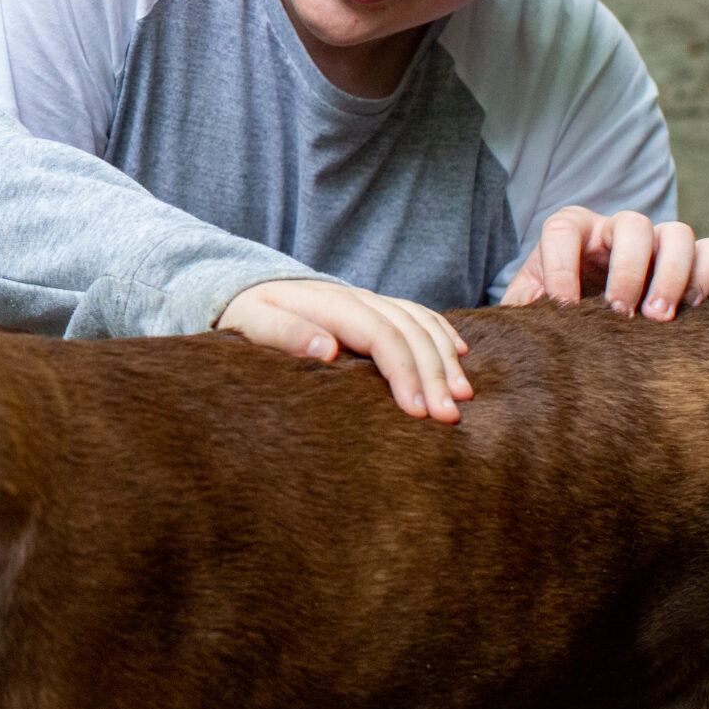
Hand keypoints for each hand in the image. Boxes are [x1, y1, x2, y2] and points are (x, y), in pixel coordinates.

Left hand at [216, 278, 472, 423]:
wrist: (244, 291)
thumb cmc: (247, 315)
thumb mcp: (252, 322)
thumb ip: (285, 333)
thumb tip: (327, 349)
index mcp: (331, 303)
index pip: (381, 335)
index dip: (404, 371)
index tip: (418, 411)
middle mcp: (358, 298)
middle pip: (409, 332)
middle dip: (434, 374)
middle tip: (449, 417)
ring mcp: (370, 302)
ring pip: (421, 324)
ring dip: (445, 358)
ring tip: (464, 396)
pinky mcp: (375, 310)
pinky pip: (419, 316)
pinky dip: (443, 333)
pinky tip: (462, 354)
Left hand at [501, 207, 708, 320]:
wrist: (588, 315)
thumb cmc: (553, 307)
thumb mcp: (528, 305)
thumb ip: (519, 313)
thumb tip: (512, 336)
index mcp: (569, 230)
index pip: (563, 230)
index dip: (562, 266)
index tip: (564, 307)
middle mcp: (614, 229)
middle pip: (632, 225)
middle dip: (628, 272)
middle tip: (621, 314)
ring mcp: (656, 240)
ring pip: (678, 233)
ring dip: (673, 275)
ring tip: (659, 319)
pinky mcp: (688, 260)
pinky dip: (707, 276)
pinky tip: (691, 311)